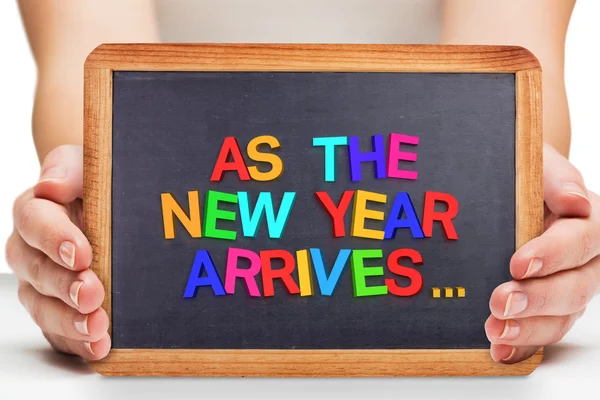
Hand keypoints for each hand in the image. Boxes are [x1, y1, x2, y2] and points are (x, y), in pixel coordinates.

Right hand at [5, 145, 109, 359]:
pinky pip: (59, 331)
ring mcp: (42, 284)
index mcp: (35, 212)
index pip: (34, 222)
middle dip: (65, 286)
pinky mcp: (58, 309)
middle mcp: (31, 251)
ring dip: (69, 321)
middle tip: (92, 294)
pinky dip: (78, 342)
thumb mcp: (85, 163)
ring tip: (98, 328)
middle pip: (37, 272)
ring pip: (43, 307)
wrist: (108, 206)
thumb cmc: (95, 183)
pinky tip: (99, 347)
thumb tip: (50, 186)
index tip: (82, 253)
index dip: (55, 239)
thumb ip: (69, 170)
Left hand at [486, 143, 598, 362]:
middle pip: (576, 288)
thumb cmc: (528, 177)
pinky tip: (500, 350)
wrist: (514, 191)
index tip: (518, 263)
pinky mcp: (548, 308)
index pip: (581, 240)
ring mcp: (568, 288)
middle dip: (538, 299)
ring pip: (562, 317)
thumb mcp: (539, 164)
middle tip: (501, 302)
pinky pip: (542, 332)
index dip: (554, 254)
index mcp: (589, 222)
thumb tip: (575, 200)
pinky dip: (522, 346)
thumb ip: (555, 178)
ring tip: (495, 330)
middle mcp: (586, 261)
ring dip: (528, 329)